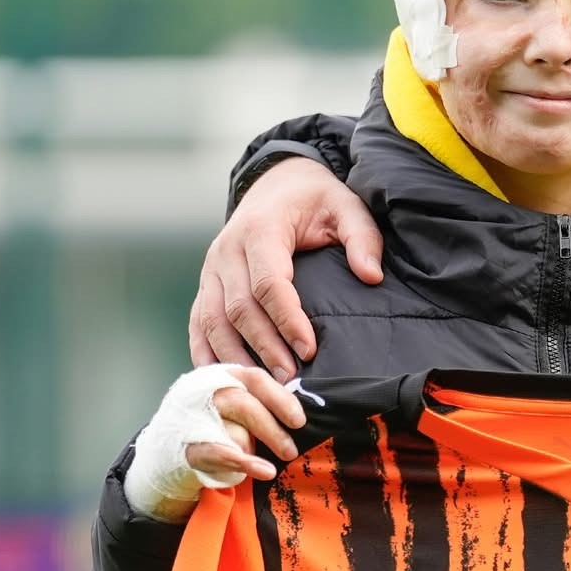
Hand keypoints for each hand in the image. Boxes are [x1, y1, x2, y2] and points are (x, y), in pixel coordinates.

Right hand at [125, 366, 306, 522]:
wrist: (172, 449)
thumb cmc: (218, 425)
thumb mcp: (239, 406)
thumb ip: (262, 402)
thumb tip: (301, 413)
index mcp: (224, 376)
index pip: (255, 379)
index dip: (280, 398)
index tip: (299, 420)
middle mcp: (206, 392)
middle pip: (244, 405)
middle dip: (272, 429)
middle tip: (291, 450)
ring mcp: (192, 418)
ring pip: (232, 430)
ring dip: (255, 446)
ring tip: (273, 464)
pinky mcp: (186, 446)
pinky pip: (218, 452)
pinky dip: (244, 462)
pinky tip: (264, 470)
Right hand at [188, 158, 382, 378]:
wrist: (277, 182)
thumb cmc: (315, 199)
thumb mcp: (346, 205)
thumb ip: (362, 237)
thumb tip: (371, 276)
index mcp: (260, 230)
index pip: (269, 283)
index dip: (287, 319)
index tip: (309, 349)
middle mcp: (226, 251)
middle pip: (239, 308)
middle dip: (264, 346)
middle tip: (290, 380)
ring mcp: (211, 269)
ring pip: (212, 320)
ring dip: (235, 357)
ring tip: (262, 387)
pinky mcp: (206, 284)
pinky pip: (198, 322)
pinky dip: (206, 352)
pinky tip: (223, 378)